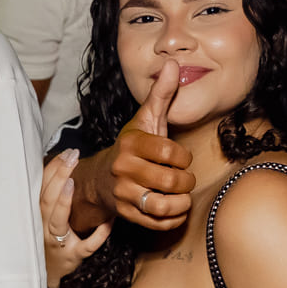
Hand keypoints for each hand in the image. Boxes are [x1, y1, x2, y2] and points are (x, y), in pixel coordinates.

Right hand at [41, 149, 112, 287]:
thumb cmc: (49, 238)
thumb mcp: (46, 217)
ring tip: (73, 182)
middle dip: (57, 177)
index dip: (51, 169)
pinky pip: (85, 245)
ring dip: (64, 202)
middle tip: (72, 157)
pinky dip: (97, 234)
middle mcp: (43, 227)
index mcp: (37, 215)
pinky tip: (108, 221)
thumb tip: (66, 163)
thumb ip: (53, 195)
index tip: (66, 153)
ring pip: (57, 221)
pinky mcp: (72, 256)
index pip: (40, 188)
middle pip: (46, 200)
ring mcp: (57, 242)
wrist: (48, 271)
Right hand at [73, 60, 193, 231]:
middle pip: (170, 181)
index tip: (182, 158)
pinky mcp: (125, 214)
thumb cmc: (133, 147)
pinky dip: (173, 219)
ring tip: (182, 196)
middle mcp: (123, 169)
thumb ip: (161, 94)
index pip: (170, 153)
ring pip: (162, 206)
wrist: (101, 178)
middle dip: (186, 181)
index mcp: (131, 144)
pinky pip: (157, 223)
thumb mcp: (145, 120)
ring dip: (180, 203)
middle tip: (185, 179)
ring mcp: (122, 193)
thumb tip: (172, 64)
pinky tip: (176, 209)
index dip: (184, 158)